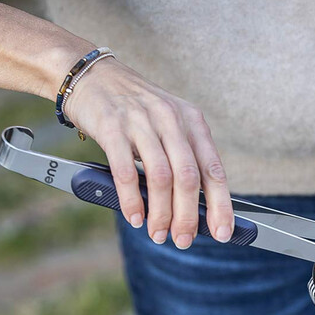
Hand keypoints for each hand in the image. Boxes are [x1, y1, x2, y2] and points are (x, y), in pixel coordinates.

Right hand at [64, 57, 233, 247]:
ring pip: (161, 177)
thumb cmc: (135, 109)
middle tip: (183, 240)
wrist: (92, 74)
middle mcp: (171, 120)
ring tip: (158, 233)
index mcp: (193, 122)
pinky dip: (132, 200)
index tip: (223, 233)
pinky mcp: (112, 127)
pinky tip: (135, 217)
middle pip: (189, 178)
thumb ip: (185, 159)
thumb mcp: (170, 125)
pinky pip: (125, 171)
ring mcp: (142, 122)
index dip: (221, 205)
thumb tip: (197, 208)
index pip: (214, 170)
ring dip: (161, 213)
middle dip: (188, 216)